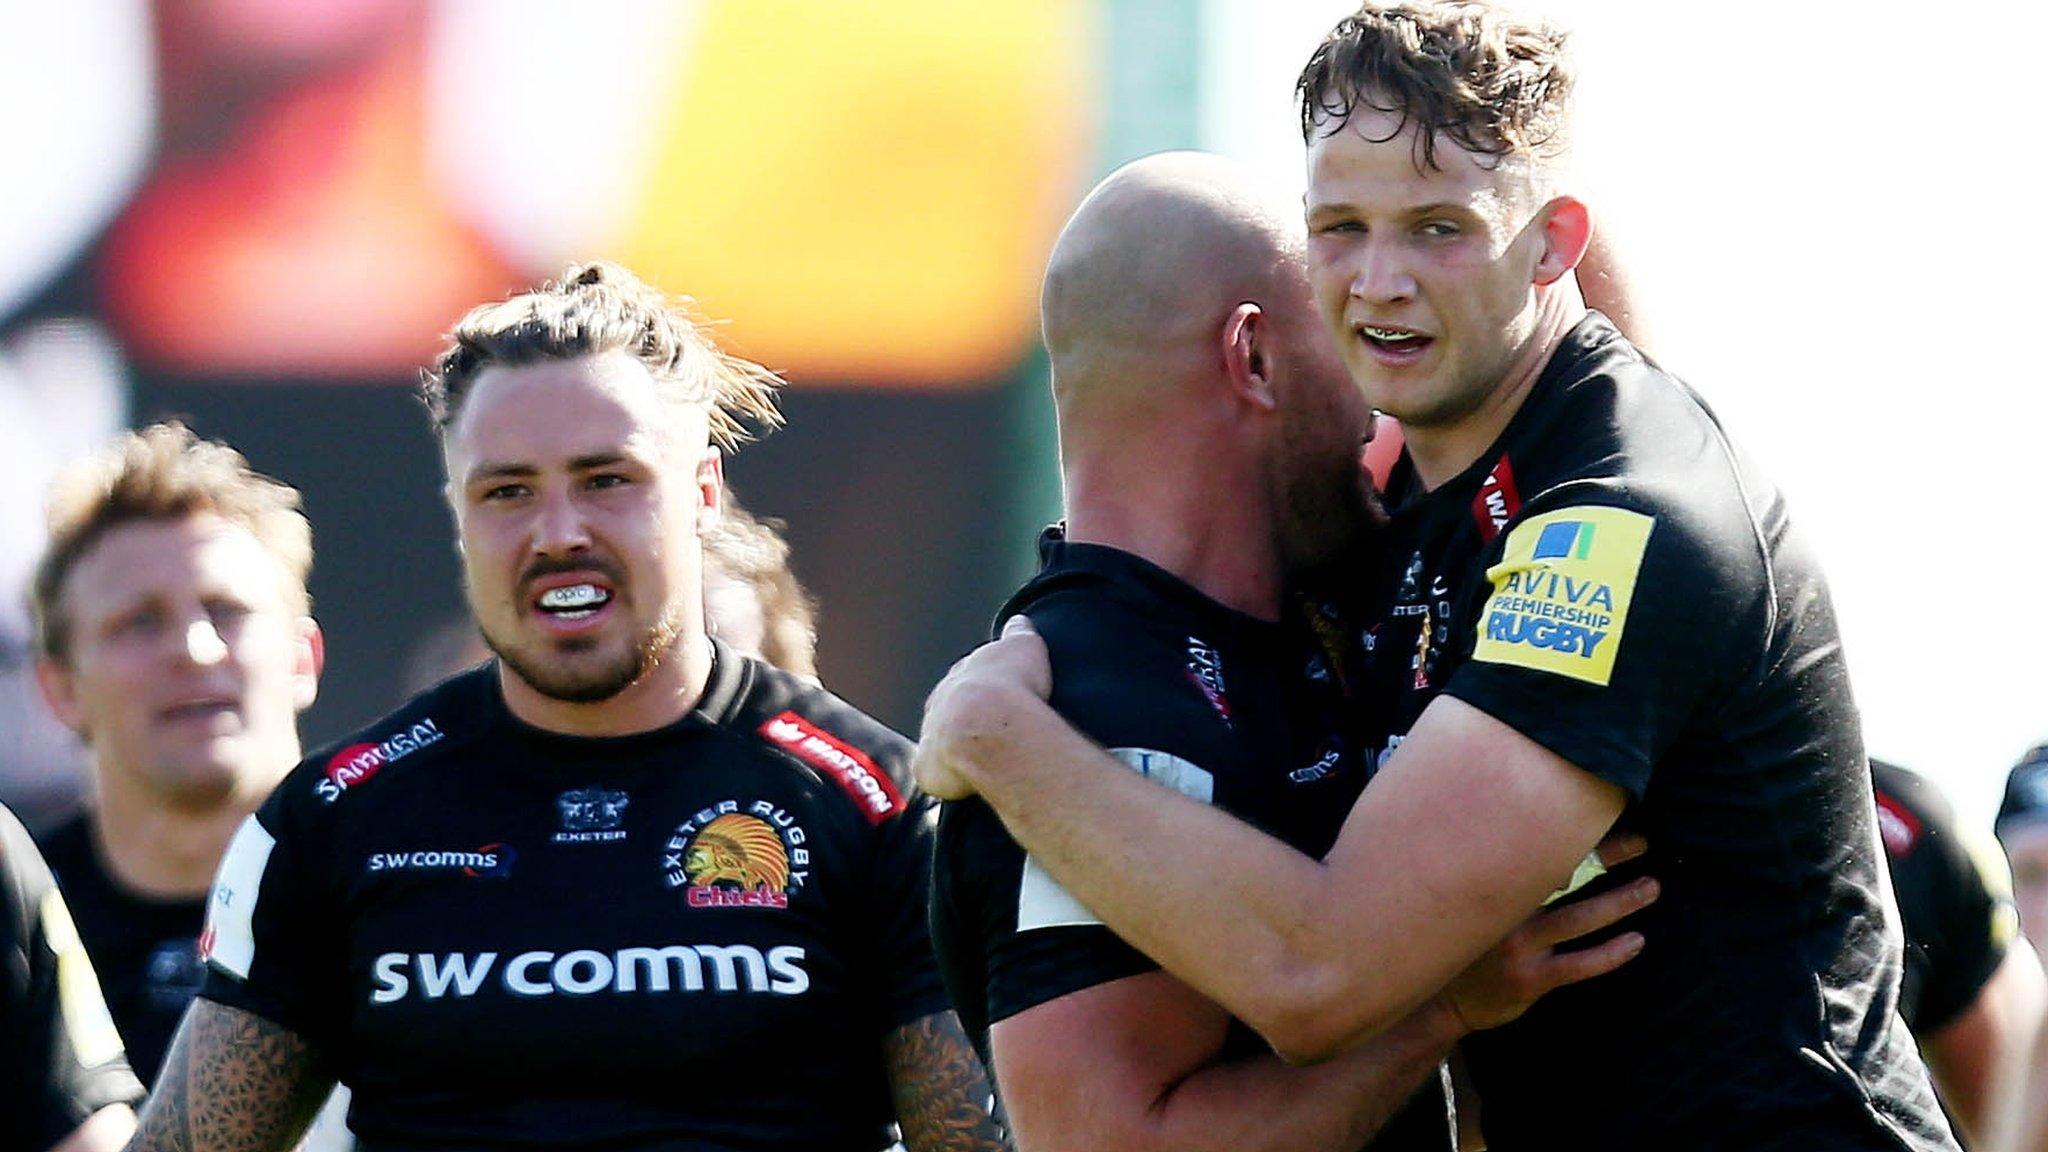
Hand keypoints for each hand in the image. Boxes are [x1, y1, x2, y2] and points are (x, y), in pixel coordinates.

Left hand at [913, 616, 1052, 800]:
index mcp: (961, 673)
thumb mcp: (1023, 646)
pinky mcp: (926, 768)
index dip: (984, 687)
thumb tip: (1019, 621)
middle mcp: (939, 702)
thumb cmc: (1011, 685)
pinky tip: (963, 782)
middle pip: (949, 708)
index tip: (998, 695)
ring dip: (955, 747)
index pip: (968, 677)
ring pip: (939, 740)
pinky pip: (934, 773)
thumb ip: (1018, 633)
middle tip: (992, 729)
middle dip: (965, 716)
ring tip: (982, 758)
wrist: (987, 726)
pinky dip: (945, 777)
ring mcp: (930, 735)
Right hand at [1437, 832, 1657, 1032]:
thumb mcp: (1481, 908)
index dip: (1576, 833)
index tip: (1609, 813)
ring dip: (1618, 902)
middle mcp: (1504, 910)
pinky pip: (1579, 964)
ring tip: (1650, 888)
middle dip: (1606, 855)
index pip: (1542, 849)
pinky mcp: (1529, 979)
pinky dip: (1611, 952)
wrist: (1445, 1001)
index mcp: (1495, 886)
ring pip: (1578, 919)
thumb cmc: (1472, 946)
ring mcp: (1517, 946)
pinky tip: (1635, 942)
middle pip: (1563, 874)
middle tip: (1642, 842)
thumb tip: (1560, 859)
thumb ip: (1513, 885)